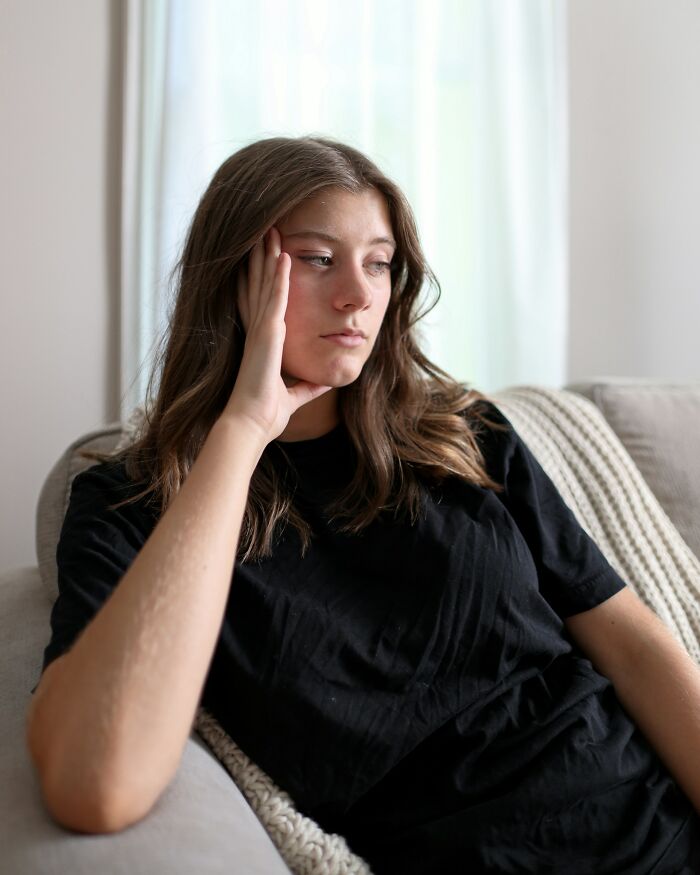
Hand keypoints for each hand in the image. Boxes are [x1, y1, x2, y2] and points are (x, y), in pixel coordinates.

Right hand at [221, 226, 331, 441]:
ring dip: (269, 257)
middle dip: (262, 257)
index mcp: (263, 343)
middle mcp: (259, 330)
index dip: (263, 278)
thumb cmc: (266, 413)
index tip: (267, 258)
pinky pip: (275, 298)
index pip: (264, 302)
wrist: (251, 423)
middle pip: (260, 285)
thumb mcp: (294, 395)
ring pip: (265, 284)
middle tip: (265, 231)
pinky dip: (279, 276)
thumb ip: (307, 387)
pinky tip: (283, 256)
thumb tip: (324, 383)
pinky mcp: (266, 333)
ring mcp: (261, 330)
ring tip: (272, 231)